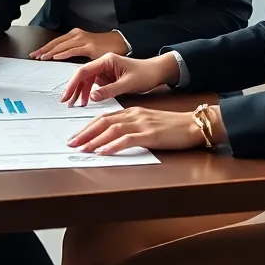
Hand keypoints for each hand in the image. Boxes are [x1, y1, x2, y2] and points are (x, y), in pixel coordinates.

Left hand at [30, 29, 128, 61]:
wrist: (119, 42)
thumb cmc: (103, 47)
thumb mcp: (85, 47)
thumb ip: (73, 51)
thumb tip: (61, 58)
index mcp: (75, 35)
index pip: (56, 41)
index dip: (45, 47)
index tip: (35, 53)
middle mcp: (77, 35)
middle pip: (56, 42)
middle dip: (43, 49)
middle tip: (33, 56)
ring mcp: (83, 40)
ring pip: (62, 46)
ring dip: (50, 52)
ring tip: (41, 57)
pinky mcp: (89, 47)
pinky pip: (73, 50)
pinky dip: (63, 53)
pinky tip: (56, 57)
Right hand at [61, 51, 180, 105]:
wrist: (158, 72)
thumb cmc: (146, 74)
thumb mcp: (128, 84)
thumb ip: (110, 90)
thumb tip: (92, 97)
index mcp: (107, 60)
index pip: (84, 71)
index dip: (73, 84)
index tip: (67, 96)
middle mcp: (103, 63)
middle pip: (82, 75)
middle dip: (74, 88)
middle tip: (66, 102)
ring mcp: (105, 70)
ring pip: (87, 80)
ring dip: (80, 92)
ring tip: (75, 104)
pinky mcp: (107, 76)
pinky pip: (94, 84)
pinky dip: (89, 93)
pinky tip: (86, 101)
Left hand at [67, 108, 205, 153]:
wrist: (192, 125)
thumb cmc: (171, 127)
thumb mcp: (147, 123)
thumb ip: (131, 128)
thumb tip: (112, 139)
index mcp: (131, 112)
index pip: (104, 118)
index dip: (87, 127)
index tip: (76, 136)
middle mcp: (133, 115)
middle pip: (103, 122)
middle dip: (85, 133)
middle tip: (71, 143)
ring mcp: (141, 124)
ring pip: (112, 130)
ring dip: (94, 140)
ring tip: (82, 148)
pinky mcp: (150, 135)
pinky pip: (127, 140)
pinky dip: (113, 146)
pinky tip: (103, 152)